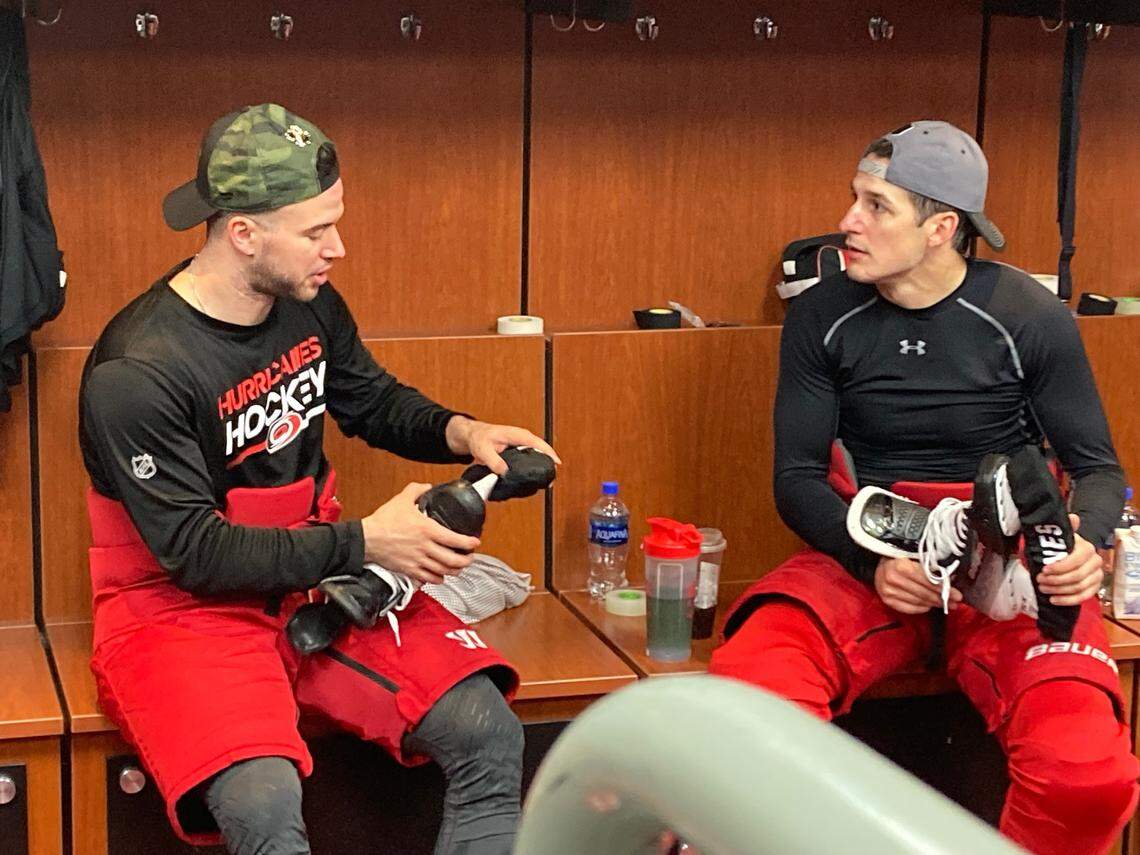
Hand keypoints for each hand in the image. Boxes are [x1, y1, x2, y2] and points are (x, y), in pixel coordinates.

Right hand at [360, 483, 479, 583]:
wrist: (366, 539)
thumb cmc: (383, 521)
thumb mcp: (401, 499)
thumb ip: (416, 490)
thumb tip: (427, 486)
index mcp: (427, 530)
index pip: (455, 540)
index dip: (469, 543)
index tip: (475, 542)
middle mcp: (425, 548)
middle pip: (453, 560)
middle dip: (466, 561)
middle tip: (470, 557)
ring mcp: (418, 561)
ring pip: (443, 572)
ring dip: (455, 571)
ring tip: (459, 568)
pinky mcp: (409, 571)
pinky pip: (429, 579)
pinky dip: (438, 579)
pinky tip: (441, 576)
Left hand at [445, 416, 560, 475]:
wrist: (475, 435)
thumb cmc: (480, 437)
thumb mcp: (483, 449)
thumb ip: (493, 461)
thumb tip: (504, 471)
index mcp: (516, 434)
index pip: (537, 442)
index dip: (548, 452)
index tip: (556, 463)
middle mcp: (522, 439)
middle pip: (541, 449)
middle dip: (549, 462)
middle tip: (551, 479)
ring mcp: (522, 445)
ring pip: (537, 454)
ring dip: (542, 465)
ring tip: (546, 480)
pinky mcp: (519, 451)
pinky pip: (531, 457)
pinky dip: (534, 465)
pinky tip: (534, 477)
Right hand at [874, 556, 961, 614]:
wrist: (879, 566)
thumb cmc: (900, 560)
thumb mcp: (914, 557)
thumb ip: (930, 568)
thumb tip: (951, 579)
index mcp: (901, 565)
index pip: (927, 580)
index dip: (943, 588)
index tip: (956, 594)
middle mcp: (892, 579)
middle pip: (924, 593)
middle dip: (942, 598)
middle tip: (955, 602)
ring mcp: (888, 591)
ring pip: (918, 601)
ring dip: (934, 604)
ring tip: (945, 605)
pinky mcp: (887, 600)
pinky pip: (909, 608)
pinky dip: (921, 608)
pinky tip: (929, 606)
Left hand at [1035, 514, 1103, 605]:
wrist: (1070, 555)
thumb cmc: (1061, 546)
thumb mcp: (1059, 536)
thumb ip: (1064, 528)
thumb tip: (1073, 518)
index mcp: (1086, 548)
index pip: (1075, 561)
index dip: (1059, 567)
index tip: (1043, 570)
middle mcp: (1095, 561)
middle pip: (1077, 576)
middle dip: (1056, 580)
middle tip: (1039, 581)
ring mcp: (1097, 576)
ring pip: (1079, 587)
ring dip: (1059, 590)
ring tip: (1043, 588)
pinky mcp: (1095, 587)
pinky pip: (1084, 597)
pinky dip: (1068, 600)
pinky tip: (1054, 600)